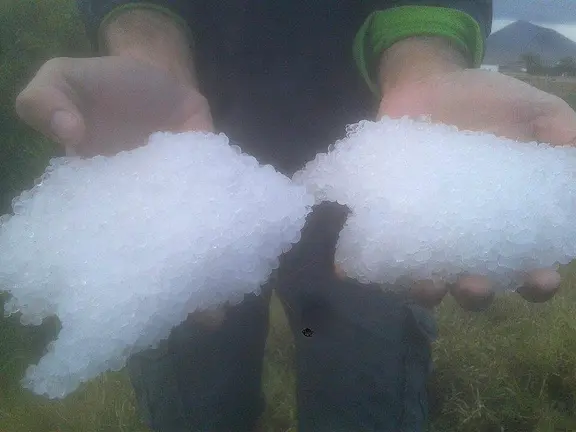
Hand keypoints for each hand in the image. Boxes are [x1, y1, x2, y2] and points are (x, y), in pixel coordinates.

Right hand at [14, 55, 222, 326]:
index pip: (110, 244)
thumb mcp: (62, 81)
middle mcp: (149, 204)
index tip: (130, 302)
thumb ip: (47, 101)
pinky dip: (238, 220)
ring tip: (224, 303)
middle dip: (175, 286)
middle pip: (163, 254)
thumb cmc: (105, 81)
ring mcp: (185, 190)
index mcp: (107, 197)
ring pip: (199, 238)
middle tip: (195, 318)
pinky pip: (227, 201)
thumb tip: (70, 136)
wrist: (155, 67)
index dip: (120, 273)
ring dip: (211, 266)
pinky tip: (252, 247)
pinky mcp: (215, 172)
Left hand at [372, 38, 574, 310]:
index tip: (540, 279)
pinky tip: (352, 268)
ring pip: (424, 276)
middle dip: (475, 293)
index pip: (528, 265)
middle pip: (473, 284)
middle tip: (474, 283)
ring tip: (425, 283)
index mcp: (505, 220)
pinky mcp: (388, 215)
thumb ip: (561, 134)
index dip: (538, 281)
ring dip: (425, 290)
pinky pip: (375, 248)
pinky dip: (362, 263)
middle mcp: (465, 234)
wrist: (428, 82)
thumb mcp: (532, 113)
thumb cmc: (486, 102)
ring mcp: (424, 228)